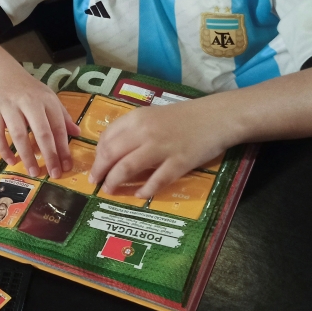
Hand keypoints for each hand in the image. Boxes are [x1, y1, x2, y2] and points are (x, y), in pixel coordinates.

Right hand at [0, 65, 80, 178]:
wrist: (0, 72)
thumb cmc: (27, 88)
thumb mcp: (48, 97)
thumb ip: (62, 115)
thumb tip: (78, 134)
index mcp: (46, 100)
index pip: (58, 127)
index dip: (63, 148)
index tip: (67, 166)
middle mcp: (29, 102)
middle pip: (42, 132)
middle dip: (49, 155)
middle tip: (54, 174)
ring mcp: (9, 106)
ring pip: (19, 134)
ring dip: (27, 155)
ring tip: (33, 172)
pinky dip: (4, 149)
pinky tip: (11, 161)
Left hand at [88, 99, 226, 198]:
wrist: (216, 117)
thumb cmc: (183, 117)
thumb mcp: (152, 115)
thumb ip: (132, 129)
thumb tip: (110, 150)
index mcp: (137, 118)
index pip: (107, 137)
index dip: (97, 155)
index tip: (96, 165)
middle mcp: (145, 131)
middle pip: (111, 154)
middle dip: (99, 170)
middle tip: (95, 182)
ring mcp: (162, 148)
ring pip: (127, 167)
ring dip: (114, 181)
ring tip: (109, 190)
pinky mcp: (179, 163)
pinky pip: (156, 181)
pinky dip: (144, 190)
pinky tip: (139, 195)